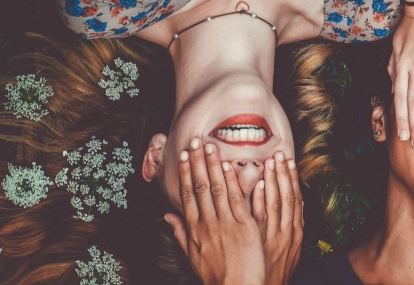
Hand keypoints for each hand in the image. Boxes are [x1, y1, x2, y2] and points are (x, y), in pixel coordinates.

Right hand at [164, 140, 264, 284]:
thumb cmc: (216, 274)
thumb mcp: (192, 255)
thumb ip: (180, 233)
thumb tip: (167, 216)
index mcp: (195, 229)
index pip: (188, 195)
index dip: (186, 173)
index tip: (185, 156)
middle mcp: (208, 223)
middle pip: (200, 187)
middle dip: (198, 162)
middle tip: (195, 141)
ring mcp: (227, 224)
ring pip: (217, 189)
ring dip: (213, 165)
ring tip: (210, 146)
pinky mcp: (245, 227)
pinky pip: (237, 200)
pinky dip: (232, 182)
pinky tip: (229, 166)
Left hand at [252, 152, 303, 283]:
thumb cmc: (274, 270)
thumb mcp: (289, 249)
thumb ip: (289, 226)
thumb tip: (289, 204)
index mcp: (295, 232)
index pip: (295, 199)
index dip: (292, 179)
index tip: (290, 161)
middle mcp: (287, 232)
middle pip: (287, 197)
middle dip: (283, 174)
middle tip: (280, 153)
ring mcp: (274, 236)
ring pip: (275, 203)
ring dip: (273, 181)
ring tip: (270, 161)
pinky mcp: (259, 242)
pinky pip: (260, 218)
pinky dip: (260, 201)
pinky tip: (258, 186)